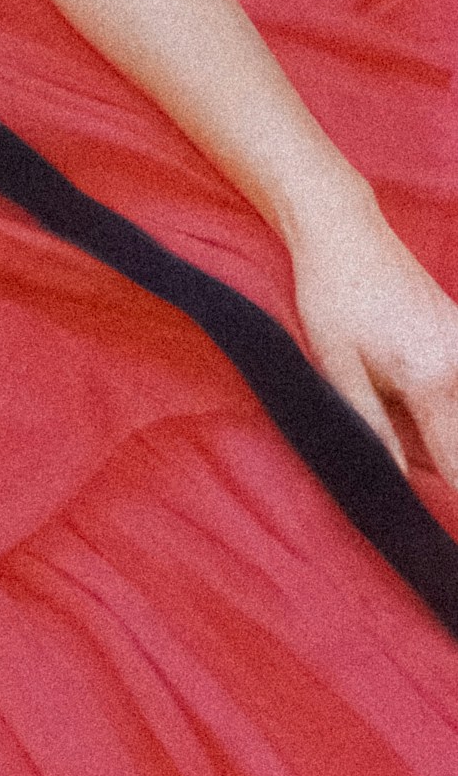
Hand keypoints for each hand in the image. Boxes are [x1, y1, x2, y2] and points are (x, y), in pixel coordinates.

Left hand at [287, 191, 457, 487]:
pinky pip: (456, 397)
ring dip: (428, 435)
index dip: (456, 503)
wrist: (345, 233)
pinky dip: (430, 409)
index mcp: (436, 380)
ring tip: (378, 396)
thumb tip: (397, 486)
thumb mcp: (339, 373)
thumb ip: (375, 435)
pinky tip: (390, 384)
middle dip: (433, 464)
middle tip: (382, 434)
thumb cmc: (331, 300)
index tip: (446, 542)